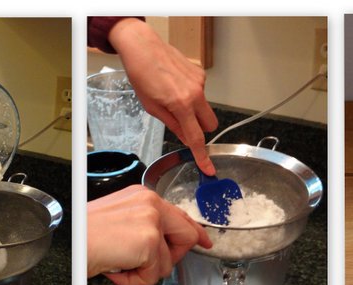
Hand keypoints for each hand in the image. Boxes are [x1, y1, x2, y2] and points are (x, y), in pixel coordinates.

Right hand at [87, 185, 211, 284]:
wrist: (69, 244)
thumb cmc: (84, 236)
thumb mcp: (118, 220)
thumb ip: (145, 225)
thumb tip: (163, 243)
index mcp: (143, 196)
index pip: (179, 215)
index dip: (194, 232)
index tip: (204, 241)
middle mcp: (151, 203)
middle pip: (187, 236)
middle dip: (171, 258)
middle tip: (144, 266)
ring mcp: (152, 222)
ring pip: (167, 263)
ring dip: (143, 273)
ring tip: (118, 264)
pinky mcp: (150, 243)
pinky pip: (154, 275)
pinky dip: (134, 280)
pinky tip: (117, 270)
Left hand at [109, 18, 218, 174]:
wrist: (144, 48)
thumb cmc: (142, 76)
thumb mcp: (152, 107)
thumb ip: (172, 124)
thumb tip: (186, 138)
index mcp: (181, 105)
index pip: (196, 137)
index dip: (202, 156)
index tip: (209, 168)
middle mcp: (195, 94)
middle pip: (210, 124)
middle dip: (201, 129)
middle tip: (183, 124)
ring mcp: (200, 82)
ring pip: (205, 108)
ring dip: (194, 110)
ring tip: (172, 97)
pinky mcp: (200, 74)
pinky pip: (201, 93)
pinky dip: (191, 95)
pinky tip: (176, 85)